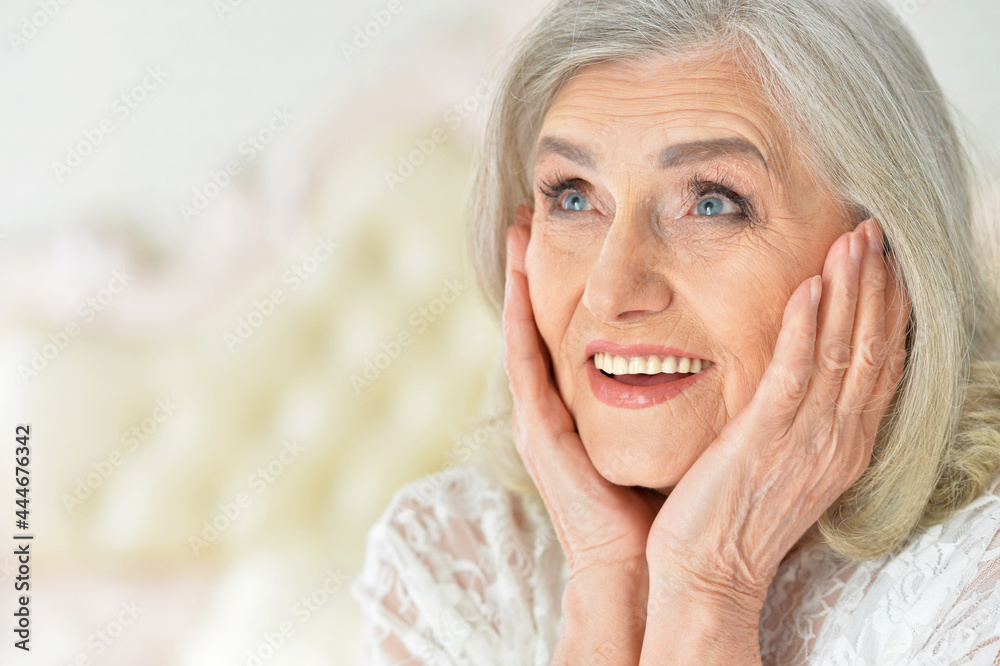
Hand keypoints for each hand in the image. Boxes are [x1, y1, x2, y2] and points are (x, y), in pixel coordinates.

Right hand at [503, 206, 662, 577]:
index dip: (560, 287)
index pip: (566, 333)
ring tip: (516, 230)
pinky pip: (524, 362)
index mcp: (580, 410)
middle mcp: (552, 408)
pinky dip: (518, 317)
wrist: (637, 567)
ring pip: (523, 333)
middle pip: (537, 324)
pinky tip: (520, 277)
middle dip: (528, 272)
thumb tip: (706, 355)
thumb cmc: (658, 506)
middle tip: (529, 215)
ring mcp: (539, 419)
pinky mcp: (538, 432)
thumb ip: (671, 395)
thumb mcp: (664, 434)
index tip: (567, 236)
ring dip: (517, 281)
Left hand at [644, 219, 908, 612]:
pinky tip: (808, 287)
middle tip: (874, 231)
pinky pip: (793, 373)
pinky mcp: (764, 440)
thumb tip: (799, 378)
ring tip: (852, 239)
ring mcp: (806, 440)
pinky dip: (805, 327)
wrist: (709, 574)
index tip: (885, 262)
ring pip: (843, 351)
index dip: (887, 308)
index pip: (882, 363)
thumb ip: (800, 420)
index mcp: (845, 444)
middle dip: (876, 284)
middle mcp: (838, 439)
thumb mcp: (784, 464)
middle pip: (874, 347)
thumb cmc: (735, 518)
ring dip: (849, 290)